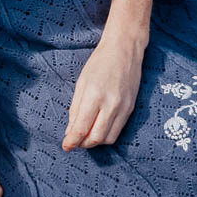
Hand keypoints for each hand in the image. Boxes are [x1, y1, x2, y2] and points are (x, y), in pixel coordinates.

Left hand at [62, 31, 144, 150]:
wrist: (124, 50)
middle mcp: (111, 104)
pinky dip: (106, 135)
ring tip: (86, 135)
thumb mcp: (81, 83)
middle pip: (96, 137)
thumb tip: (71, 131)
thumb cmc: (99, 63)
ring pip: (108, 138)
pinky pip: (118, 130)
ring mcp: (123, 108)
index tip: (65, 146)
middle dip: (83, 144)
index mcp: (94, 95)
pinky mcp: (131, 109)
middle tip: (75, 141)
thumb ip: (75, 108)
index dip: (72, 140)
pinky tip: (98, 128)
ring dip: (95, 141)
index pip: (82, 127)